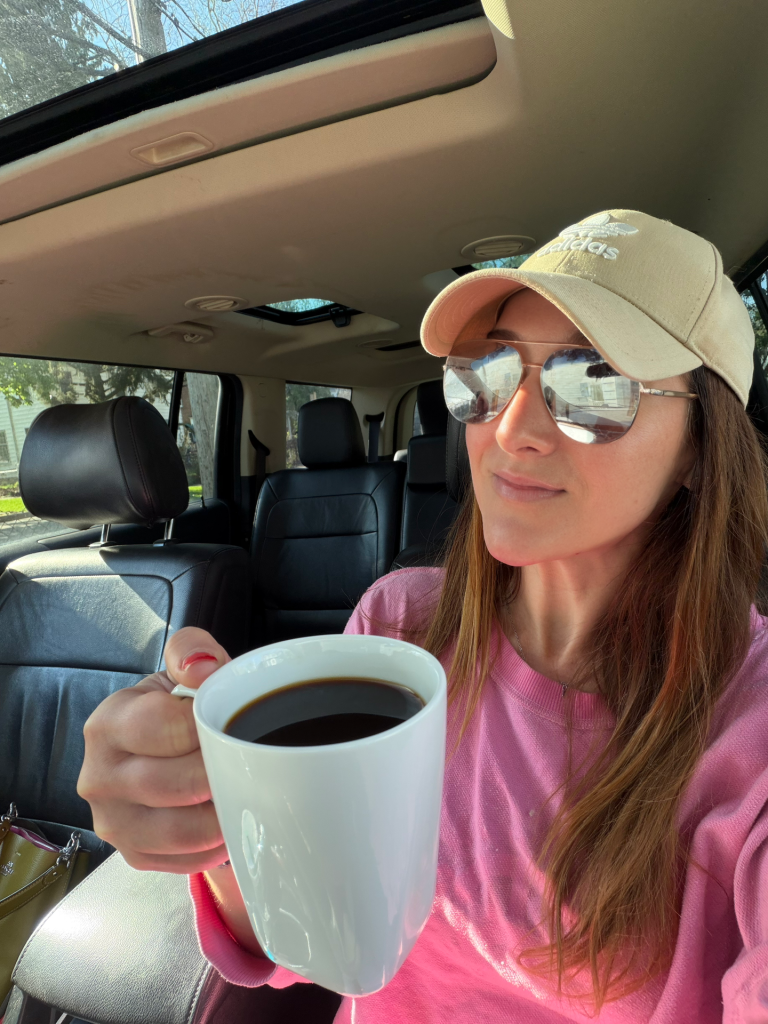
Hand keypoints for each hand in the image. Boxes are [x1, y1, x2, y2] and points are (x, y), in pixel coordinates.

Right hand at [77, 626, 230, 873]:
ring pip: (181, 830)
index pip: (160, 727)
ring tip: (244, 790)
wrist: (163, 750)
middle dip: (220, 773)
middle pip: (173, 784)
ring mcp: (113, 822)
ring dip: (223, 813)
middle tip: (249, 762)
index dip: (206, 726)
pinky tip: (230, 818)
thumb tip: (203, 667)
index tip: (231, 722)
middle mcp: (99, 777)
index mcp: (108, 724)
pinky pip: (185, 859)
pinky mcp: (134, 854)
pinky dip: (217, 843)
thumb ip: (192, 651)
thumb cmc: (177, 709)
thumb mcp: (182, 669)